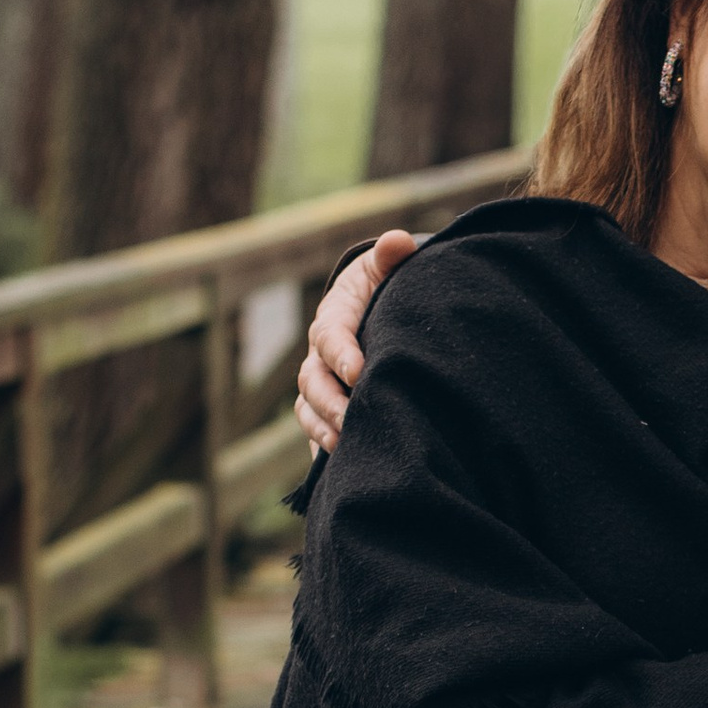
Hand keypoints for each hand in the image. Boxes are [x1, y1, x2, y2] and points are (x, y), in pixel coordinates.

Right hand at [295, 229, 420, 451]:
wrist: (378, 312)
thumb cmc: (385, 288)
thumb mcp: (387, 268)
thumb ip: (391, 257)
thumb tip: (398, 241)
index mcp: (333, 317)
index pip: (330, 335)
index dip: (341, 354)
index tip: (359, 372)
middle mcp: (319, 354)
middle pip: (313, 381)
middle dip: (330, 403)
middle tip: (354, 421)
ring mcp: (320, 384)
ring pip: (309, 410)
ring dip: (324, 429)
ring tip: (348, 447)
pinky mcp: (327, 409)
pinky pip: (316, 432)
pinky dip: (324, 449)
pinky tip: (344, 466)